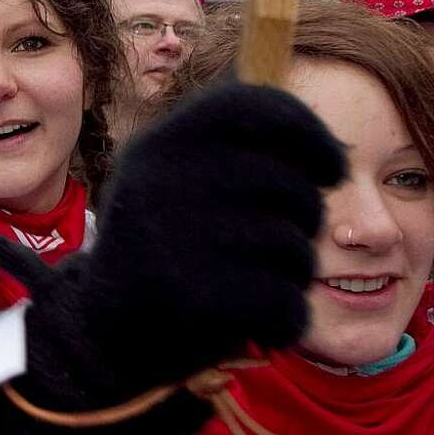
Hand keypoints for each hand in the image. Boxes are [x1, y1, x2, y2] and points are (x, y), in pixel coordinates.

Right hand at [0, 81, 345, 434]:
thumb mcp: (170, 179)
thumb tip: (332, 149)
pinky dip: (287, 317)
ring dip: (294, 271)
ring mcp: (175, 240)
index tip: (331, 166)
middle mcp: (161, 183)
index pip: (248, 107)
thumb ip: (233, 153)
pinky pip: (287, 301)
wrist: (103, 328)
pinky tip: (260, 320)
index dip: (306, 129)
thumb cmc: (161, 244)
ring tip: (259, 280)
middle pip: (288, 184)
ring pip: (293, 247)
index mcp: (156, 146)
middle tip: (287, 239)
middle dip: (307, 216)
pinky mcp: (194, 298)